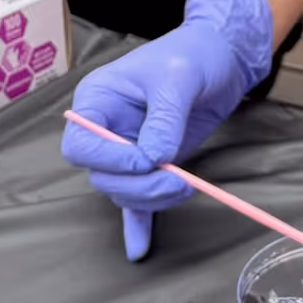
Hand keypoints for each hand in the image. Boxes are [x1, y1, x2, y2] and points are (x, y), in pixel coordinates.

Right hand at [60, 0, 275, 260]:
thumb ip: (163, 119)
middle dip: (137, 185)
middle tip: (176, 181)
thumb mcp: (178, 78)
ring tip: (186, 187)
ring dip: (151, 197)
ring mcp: (128, 149)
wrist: (221, 56)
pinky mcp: (151, 164)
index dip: (108, 159)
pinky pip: (137, 199)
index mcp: (98, 100)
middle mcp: (106, 129)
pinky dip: (139, 223)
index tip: (145, 160)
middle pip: (102, 175)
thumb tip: (154, 160)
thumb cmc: (193, 54)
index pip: (81, 144)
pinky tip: (139, 248)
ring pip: (123, 190)